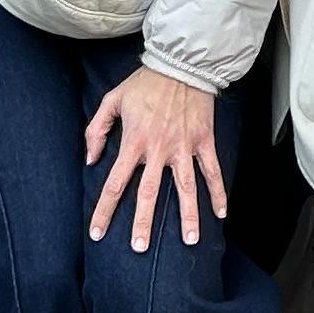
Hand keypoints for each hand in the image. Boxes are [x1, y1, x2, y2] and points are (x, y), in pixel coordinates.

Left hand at [85, 63, 226, 249]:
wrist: (181, 64)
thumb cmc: (145, 83)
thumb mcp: (112, 100)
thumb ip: (96, 130)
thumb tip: (92, 159)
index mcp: (134, 142)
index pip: (115, 183)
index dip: (105, 210)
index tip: (98, 233)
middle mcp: (159, 149)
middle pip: (149, 193)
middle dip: (143, 222)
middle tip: (140, 248)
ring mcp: (184, 147)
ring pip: (186, 188)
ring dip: (188, 216)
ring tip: (190, 241)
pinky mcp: (203, 141)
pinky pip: (212, 171)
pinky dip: (218, 192)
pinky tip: (221, 214)